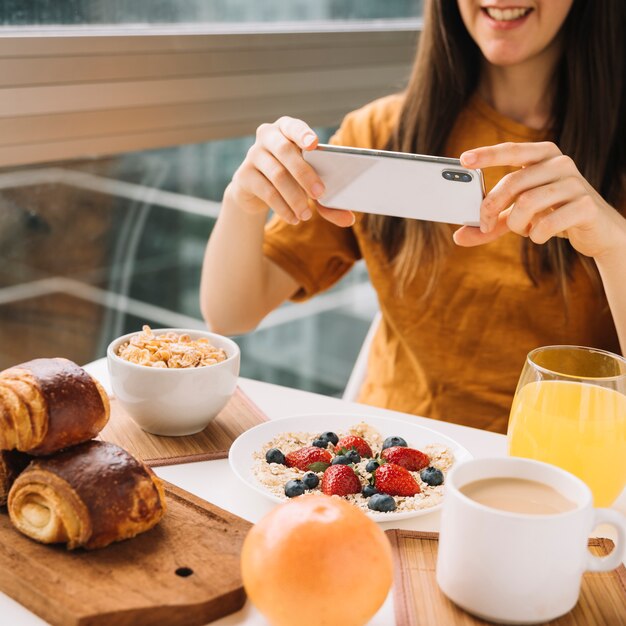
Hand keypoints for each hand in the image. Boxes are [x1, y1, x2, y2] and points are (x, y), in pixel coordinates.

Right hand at [226, 116, 353, 227]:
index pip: (293, 126)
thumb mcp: (308, 185)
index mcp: (287, 129)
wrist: (255, 190)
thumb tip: (349, 219)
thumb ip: (327, 200)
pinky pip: (266, 191)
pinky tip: (293, 218)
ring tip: (306, 215)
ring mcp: (253, 154)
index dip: (303, 133)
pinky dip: (282, 207)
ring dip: (294, 197)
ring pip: (277, 174)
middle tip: (320, 194)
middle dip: (305, 173)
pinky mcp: (244, 175)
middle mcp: (267, 136)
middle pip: (285, 151)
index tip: (314, 144)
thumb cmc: (291, 180)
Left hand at [453, 141, 625, 260]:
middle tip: (484, 224)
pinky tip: (540, 235)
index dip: (487, 154)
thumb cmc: (552, 216)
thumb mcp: (519, 217)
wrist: (597, 231)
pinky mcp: (586, 206)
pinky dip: (536, 235)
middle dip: (491, 207)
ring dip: (516, 224)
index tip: (463, 159)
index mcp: (543, 157)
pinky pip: (547, 223)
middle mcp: (560, 163)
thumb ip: (491, 224)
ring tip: (524, 230)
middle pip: (512, 182)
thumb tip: (459, 236)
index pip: (512, 150)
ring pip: (527, 203)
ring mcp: (576, 183)